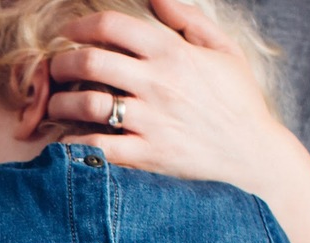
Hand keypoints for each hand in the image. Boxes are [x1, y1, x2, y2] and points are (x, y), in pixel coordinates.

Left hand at [46, 0, 297, 196]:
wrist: (253, 155)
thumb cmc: (237, 99)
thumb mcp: (222, 50)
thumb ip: (187, 19)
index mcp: (173, 53)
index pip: (112, 26)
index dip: (81, 26)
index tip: (70, 33)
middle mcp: (158, 84)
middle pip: (90, 62)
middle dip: (62, 62)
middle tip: (55, 69)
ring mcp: (150, 121)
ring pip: (86, 104)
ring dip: (61, 102)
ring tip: (57, 104)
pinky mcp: (146, 156)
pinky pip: (97, 146)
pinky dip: (74, 143)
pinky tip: (68, 139)